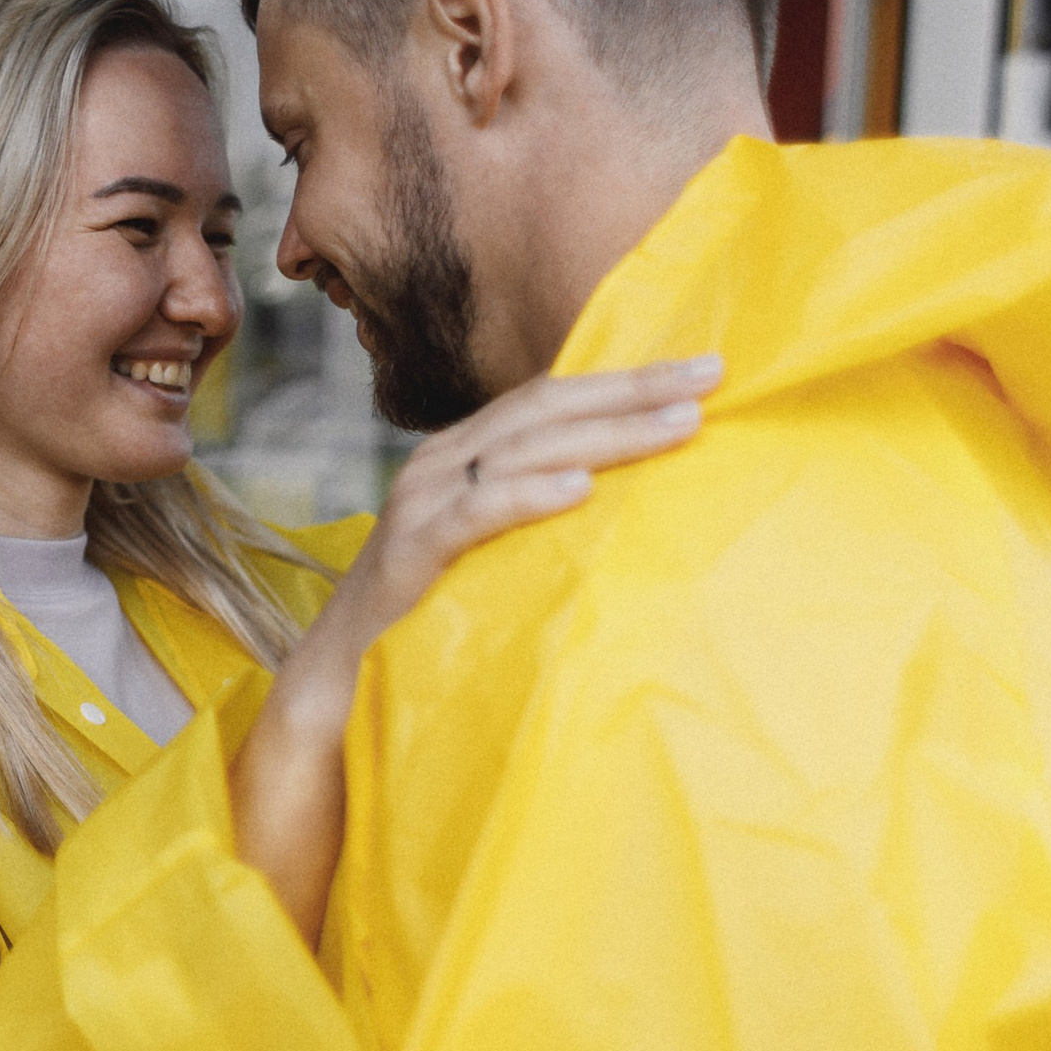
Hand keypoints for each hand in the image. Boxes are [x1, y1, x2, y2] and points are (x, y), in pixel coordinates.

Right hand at [233, 354, 722, 944]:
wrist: (340, 680)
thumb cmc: (430, 617)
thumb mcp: (494, 552)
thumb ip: (542, 516)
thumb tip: (633, 498)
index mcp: (462, 455)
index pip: (551, 398)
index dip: (626, 380)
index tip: (705, 370)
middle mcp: (439, 464)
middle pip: (546, 409)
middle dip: (633, 390)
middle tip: (710, 375)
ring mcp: (421, 504)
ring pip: (523, 449)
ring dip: (607, 434)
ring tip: (676, 425)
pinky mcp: (411, 553)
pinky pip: (476, 513)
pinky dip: (531, 496)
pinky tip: (584, 489)